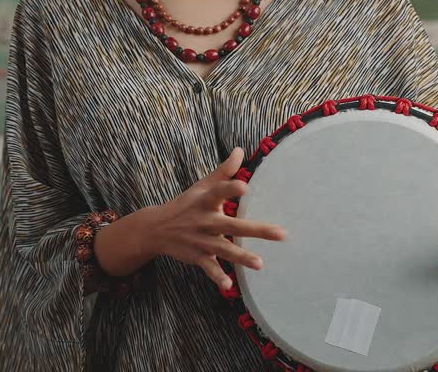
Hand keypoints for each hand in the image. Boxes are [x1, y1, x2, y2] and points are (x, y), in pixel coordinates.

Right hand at [146, 147, 286, 291]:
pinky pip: (209, 268)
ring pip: (224, 249)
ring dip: (242, 257)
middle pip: (233, 225)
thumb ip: (224, 172)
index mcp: (206, 200)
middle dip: (257, 229)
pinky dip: (217, 277)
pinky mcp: (197, 256)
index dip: (230, 188)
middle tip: (281, 234)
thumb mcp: (202, 186)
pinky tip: (229, 286)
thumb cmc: (186, 204)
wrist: (156, 229)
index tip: (244, 186)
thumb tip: (240, 151)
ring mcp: (201, 240)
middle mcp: (205, 220)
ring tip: (260, 264)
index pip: (219, 191)